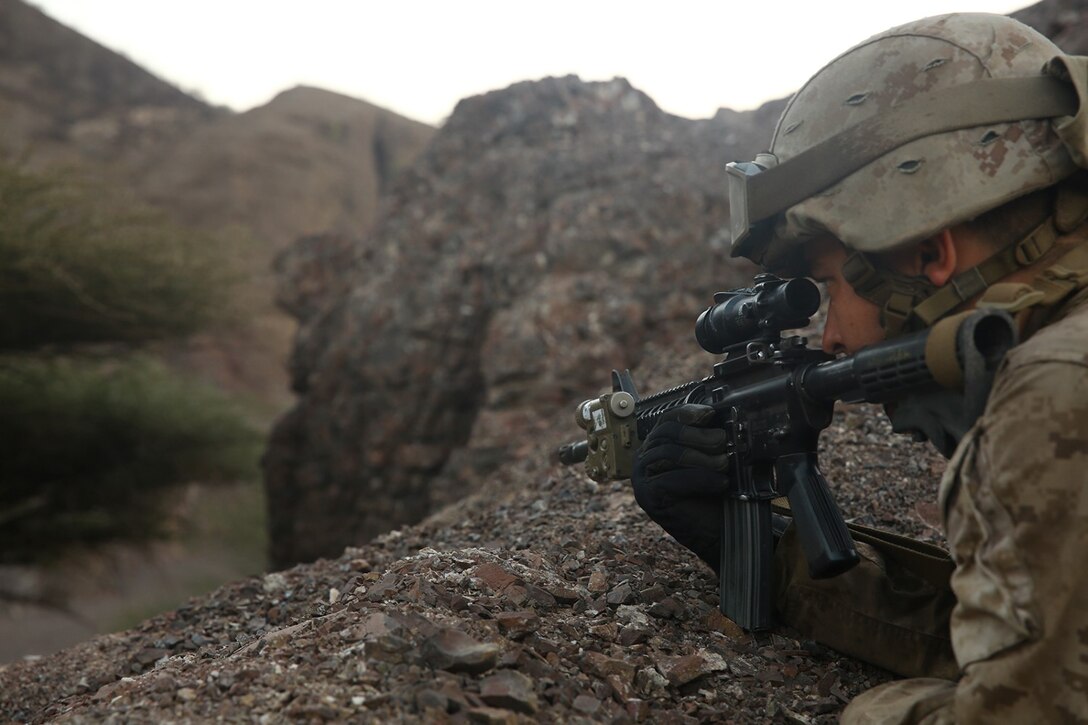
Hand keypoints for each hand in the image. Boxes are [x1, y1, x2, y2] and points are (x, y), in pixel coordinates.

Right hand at [631, 403, 729, 572]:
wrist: (714, 531)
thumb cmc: (712, 493)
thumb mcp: (710, 460)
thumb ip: (709, 440)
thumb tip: (720, 420)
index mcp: (656, 446)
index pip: (666, 420)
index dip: (687, 413)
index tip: (710, 414)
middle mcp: (644, 459)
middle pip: (666, 433)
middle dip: (698, 435)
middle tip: (722, 441)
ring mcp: (642, 478)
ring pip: (669, 453)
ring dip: (701, 457)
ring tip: (724, 464)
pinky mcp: (648, 496)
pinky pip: (673, 479)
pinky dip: (701, 479)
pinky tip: (721, 482)